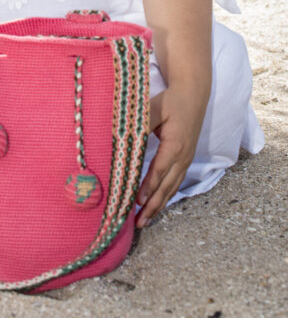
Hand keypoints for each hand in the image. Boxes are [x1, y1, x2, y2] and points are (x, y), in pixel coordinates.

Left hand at [136, 85, 207, 227]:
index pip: (159, 170)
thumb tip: (123, 134)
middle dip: (153, 205)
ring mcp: (186, 159)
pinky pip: (175, 181)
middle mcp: (182, 156)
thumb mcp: (155, 107)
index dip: (148, 187)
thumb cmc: (172, 100)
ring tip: (145, 220)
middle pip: (167, 186)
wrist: (193, 95)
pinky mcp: (185, 158)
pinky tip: (157, 204)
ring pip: (172, 187)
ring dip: (159, 204)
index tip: (137, 201)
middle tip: (139, 222)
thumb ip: (141, 122)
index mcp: (175, 145)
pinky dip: (165, 195)